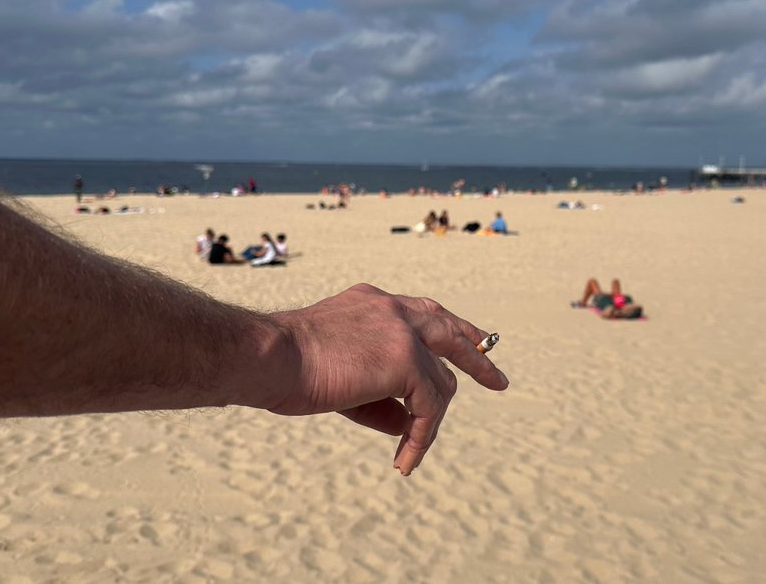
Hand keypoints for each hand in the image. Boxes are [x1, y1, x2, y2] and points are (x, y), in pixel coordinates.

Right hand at [268, 284, 508, 474]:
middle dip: (476, 356)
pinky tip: (404, 460)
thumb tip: (409, 423)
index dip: (449, 331)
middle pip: (450, 331)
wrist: (269, 357)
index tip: (470, 343)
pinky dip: (421, 438)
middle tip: (497, 380)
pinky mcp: (405, 359)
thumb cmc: (286, 369)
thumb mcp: (340, 378)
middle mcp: (392, 309)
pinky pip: (429, 407)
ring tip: (406, 455)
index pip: (423, 313)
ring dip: (428, 424)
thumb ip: (379, 395)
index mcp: (373, 304)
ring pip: (439, 383)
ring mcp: (402, 331)